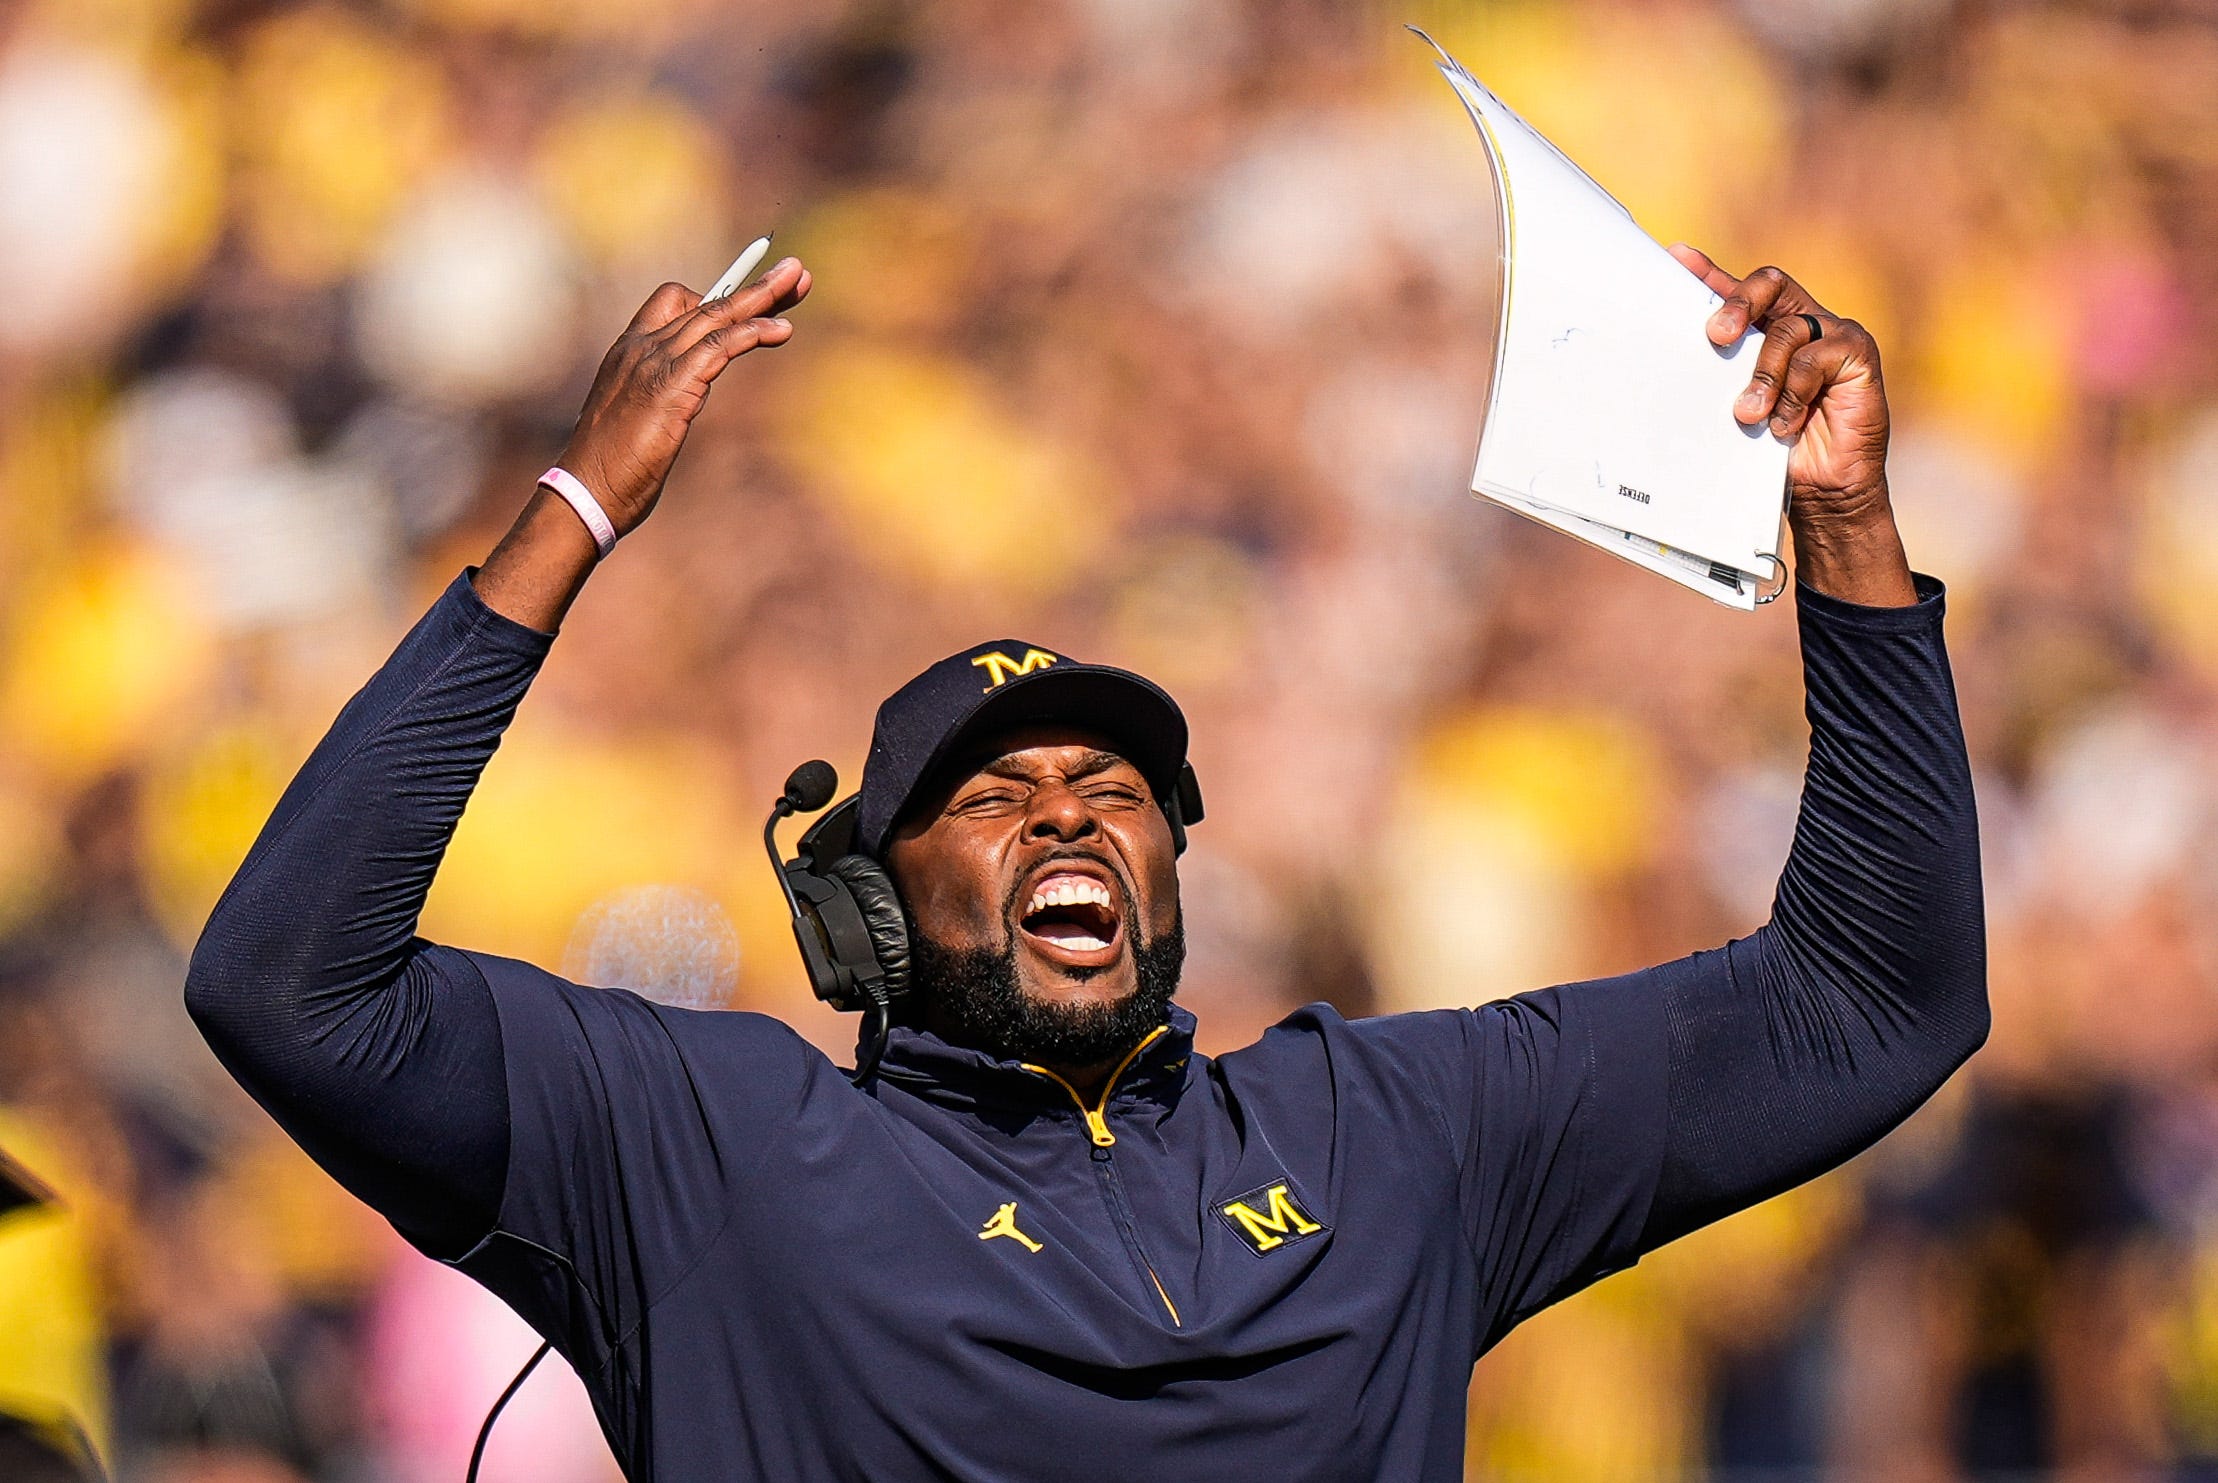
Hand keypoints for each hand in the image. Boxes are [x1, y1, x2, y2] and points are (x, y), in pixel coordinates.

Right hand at [557, 256, 811, 535]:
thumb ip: (662, 396)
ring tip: (800, 283)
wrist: (585, 491)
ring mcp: (653, 363)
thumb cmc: (610, 468)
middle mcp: (640, 347)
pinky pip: (718, 347)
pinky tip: (781, 331)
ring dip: (762, 298)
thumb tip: (687, 398)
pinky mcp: (670, 387)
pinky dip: (752, 334)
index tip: (756, 293)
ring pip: (716, 315)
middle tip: (796, 273)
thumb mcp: (637, 419)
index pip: (675, 301)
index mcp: (629, 351)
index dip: (720, 294)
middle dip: (755, 286)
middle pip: (707, 303)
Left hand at [1668, 244, 1913, 605]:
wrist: (1823, 491)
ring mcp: (1834, 335)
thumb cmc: (1775, 450)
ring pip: (1787, 330)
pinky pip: (1817, 358)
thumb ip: (1718, 379)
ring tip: (1749, 415)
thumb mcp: (1737, 409)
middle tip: (1716, 337)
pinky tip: (1785, 424)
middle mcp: (1803, 323)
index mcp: (1769, 330)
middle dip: (1737, 303)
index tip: (1675, 257)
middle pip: (1770, 283)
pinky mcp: (1859, 355)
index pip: (1738, 290)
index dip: (1708, 270)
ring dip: (1763, 375)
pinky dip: (1794, 393)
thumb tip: (1668, 366)